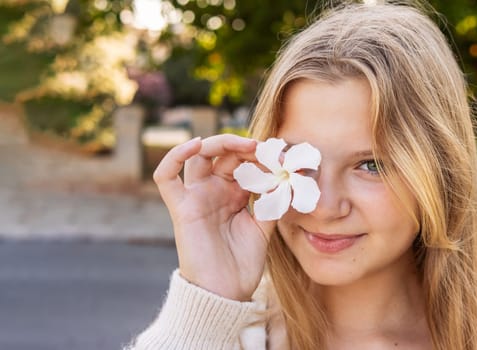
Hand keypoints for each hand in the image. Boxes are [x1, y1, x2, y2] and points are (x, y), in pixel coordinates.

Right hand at [153, 135, 275, 300]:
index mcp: (232, 194)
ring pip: (198, 156)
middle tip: (267, 149)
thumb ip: (270, 202)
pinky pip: (166, 178)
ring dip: (220, 143)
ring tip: (247, 145)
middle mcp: (213, 191)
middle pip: (223, 154)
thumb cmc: (242, 263)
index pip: (243, 162)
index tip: (283, 156)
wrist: (226, 293)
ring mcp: (195, 197)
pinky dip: (175, 156)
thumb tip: (287, 177)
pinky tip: (196, 144)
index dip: (260, 156)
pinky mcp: (181, 207)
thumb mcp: (263, 227)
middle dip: (245, 147)